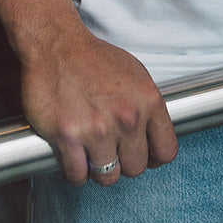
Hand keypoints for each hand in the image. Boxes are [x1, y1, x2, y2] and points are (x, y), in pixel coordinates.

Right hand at [21, 25, 177, 186]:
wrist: (56, 45)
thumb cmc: (92, 58)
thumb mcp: (135, 75)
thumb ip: (147, 107)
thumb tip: (153, 134)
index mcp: (148, 100)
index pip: (166, 150)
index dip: (153, 157)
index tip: (144, 155)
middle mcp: (127, 117)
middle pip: (135, 168)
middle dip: (122, 162)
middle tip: (110, 149)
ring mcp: (97, 129)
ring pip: (107, 177)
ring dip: (98, 169)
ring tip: (91, 153)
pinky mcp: (67, 137)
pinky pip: (77, 176)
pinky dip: (74, 172)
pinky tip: (73, 156)